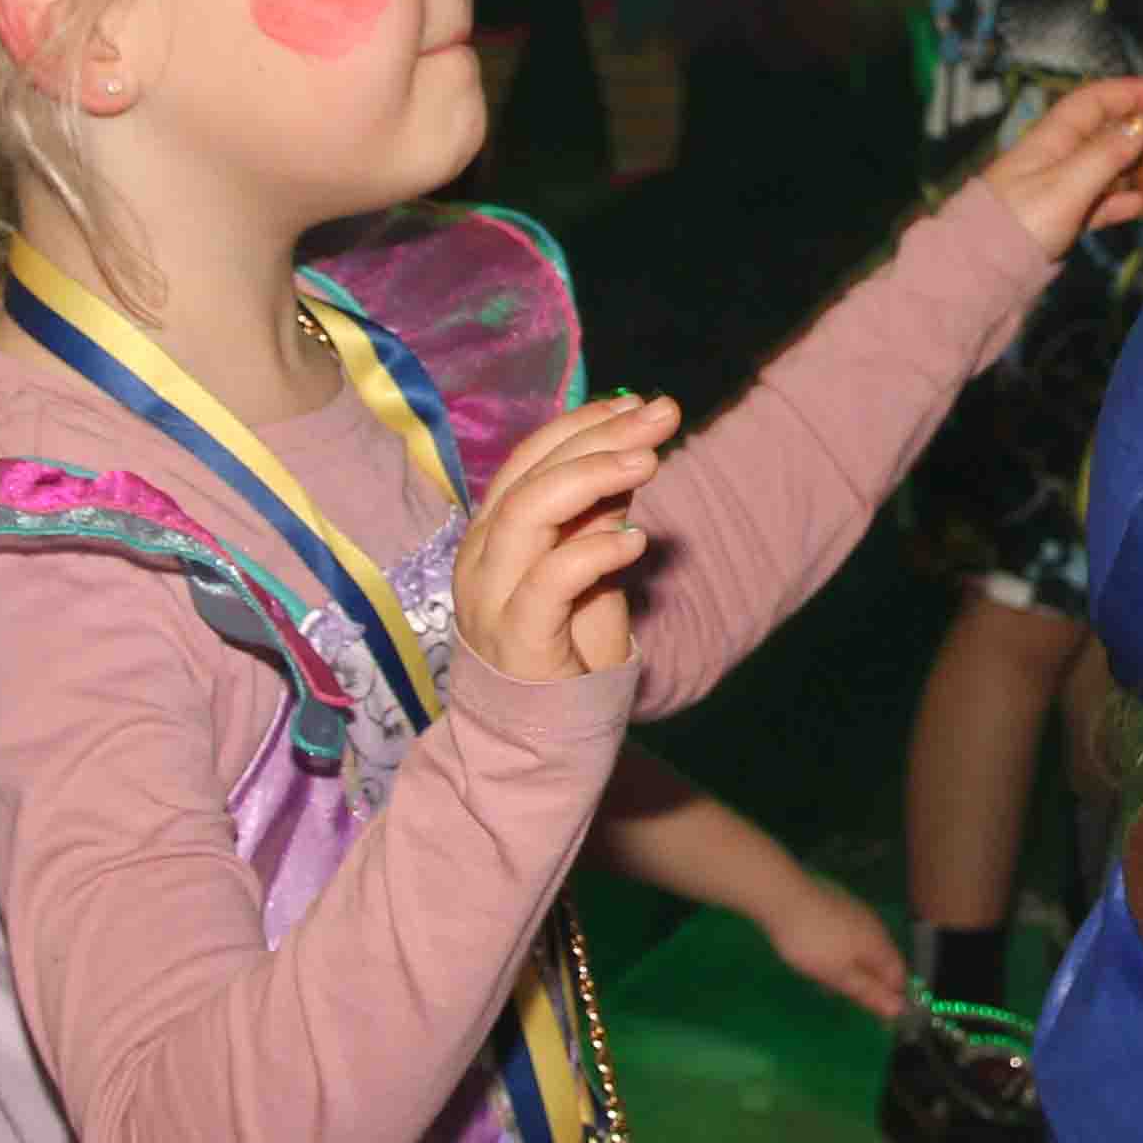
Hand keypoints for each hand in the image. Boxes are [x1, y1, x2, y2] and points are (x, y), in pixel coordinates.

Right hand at [453, 392, 677, 680]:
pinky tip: (636, 541)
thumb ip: (599, 513)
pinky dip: (592, 552)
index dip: (585, 423)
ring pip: (527, 513)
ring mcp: (491, 598)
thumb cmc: (568, 649)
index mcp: (495, 531)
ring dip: (592, 478)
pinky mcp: (516, 640)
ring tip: (649, 464)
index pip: (531, 457)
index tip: (640, 404)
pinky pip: (547, 583)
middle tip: (660, 418)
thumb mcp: (592, 568)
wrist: (544, 738)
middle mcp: (482, 556)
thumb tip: (630, 447)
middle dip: (599, 436)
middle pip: (531, 474)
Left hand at [752, 875, 908, 1020]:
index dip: (892, 996)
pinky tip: (816, 953)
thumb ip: (869, 991)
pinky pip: (847, 935)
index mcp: (879, 944)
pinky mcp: (837, 905)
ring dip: (850, 967)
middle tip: (838, 992)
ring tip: (821, 975)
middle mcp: (874, 926)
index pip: (899, 976)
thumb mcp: (839, 975)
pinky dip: (838, 950)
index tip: (876, 1014)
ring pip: (862, 948)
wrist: (782, 897)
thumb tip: (898, 1009)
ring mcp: (856, 912)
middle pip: (881, 962)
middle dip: (866, 982)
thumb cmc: (812, 942)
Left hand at [977, 75, 1142, 252]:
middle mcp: (1060, 156)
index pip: (1101, 100)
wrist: (983, 272)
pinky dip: (1128, 196)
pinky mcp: (1065, 217)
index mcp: (1054, 137)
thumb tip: (1140, 124)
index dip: (1140, 92)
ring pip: (1113, 162)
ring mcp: (1063, 187)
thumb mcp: (1066, 186)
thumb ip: (1105, 155)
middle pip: (1112, 127)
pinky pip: (1104, 199)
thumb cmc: (1020, 223)